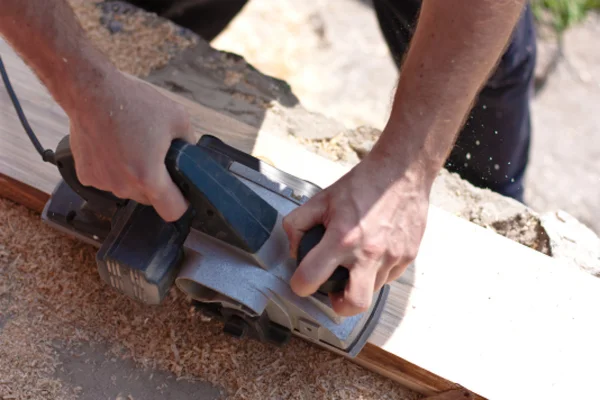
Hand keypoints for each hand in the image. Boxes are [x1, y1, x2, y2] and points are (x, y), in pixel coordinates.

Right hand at [67, 70, 195, 220]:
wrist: (90, 91)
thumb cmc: (131, 102)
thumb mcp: (177, 118)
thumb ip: (189, 144)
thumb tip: (192, 158)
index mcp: (148, 177)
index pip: (172, 211)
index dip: (182, 203)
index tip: (182, 193)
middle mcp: (124, 186)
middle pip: (150, 200)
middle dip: (157, 184)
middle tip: (155, 157)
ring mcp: (103, 183)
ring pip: (129, 190)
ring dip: (134, 177)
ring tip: (133, 147)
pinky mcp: (86, 176)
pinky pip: (109, 180)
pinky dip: (114, 170)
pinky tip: (115, 147)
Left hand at [283, 147, 430, 315]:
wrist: (402, 173)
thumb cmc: (362, 185)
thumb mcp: (321, 199)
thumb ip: (297, 224)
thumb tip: (294, 249)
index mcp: (342, 238)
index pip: (311, 278)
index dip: (300, 285)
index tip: (301, 282)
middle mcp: (369, 253)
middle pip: (353, 304)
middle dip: (338, 305)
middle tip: (333, 291)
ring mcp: (392, 257)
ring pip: (372, 291)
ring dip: (359, 284)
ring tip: (354, 265)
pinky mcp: (407, 256)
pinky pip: (388, 277)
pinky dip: (377, 273)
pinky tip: (372, 254)